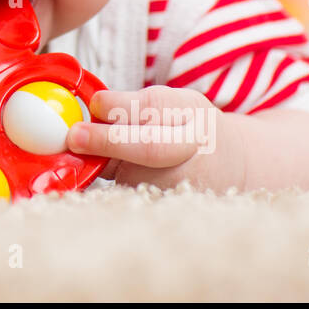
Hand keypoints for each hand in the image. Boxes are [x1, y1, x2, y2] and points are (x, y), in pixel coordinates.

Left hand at [66, 85, 242, 190]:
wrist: (233, 165)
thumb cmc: (188, 129)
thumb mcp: (172, 106)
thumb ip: (133, 111)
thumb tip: (85, 120)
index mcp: (191, 112)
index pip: (153, 107)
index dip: (119, 106)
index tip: (94, 104)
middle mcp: (193, 148)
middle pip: (149, 146)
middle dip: (107, 141)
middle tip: (75, 137)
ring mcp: (186, 181)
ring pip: (135, 174)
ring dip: (110, 164)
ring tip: (110, 156)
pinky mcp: (174, 204)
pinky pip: (135, 191)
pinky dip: (121, 181)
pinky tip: (130, 174)